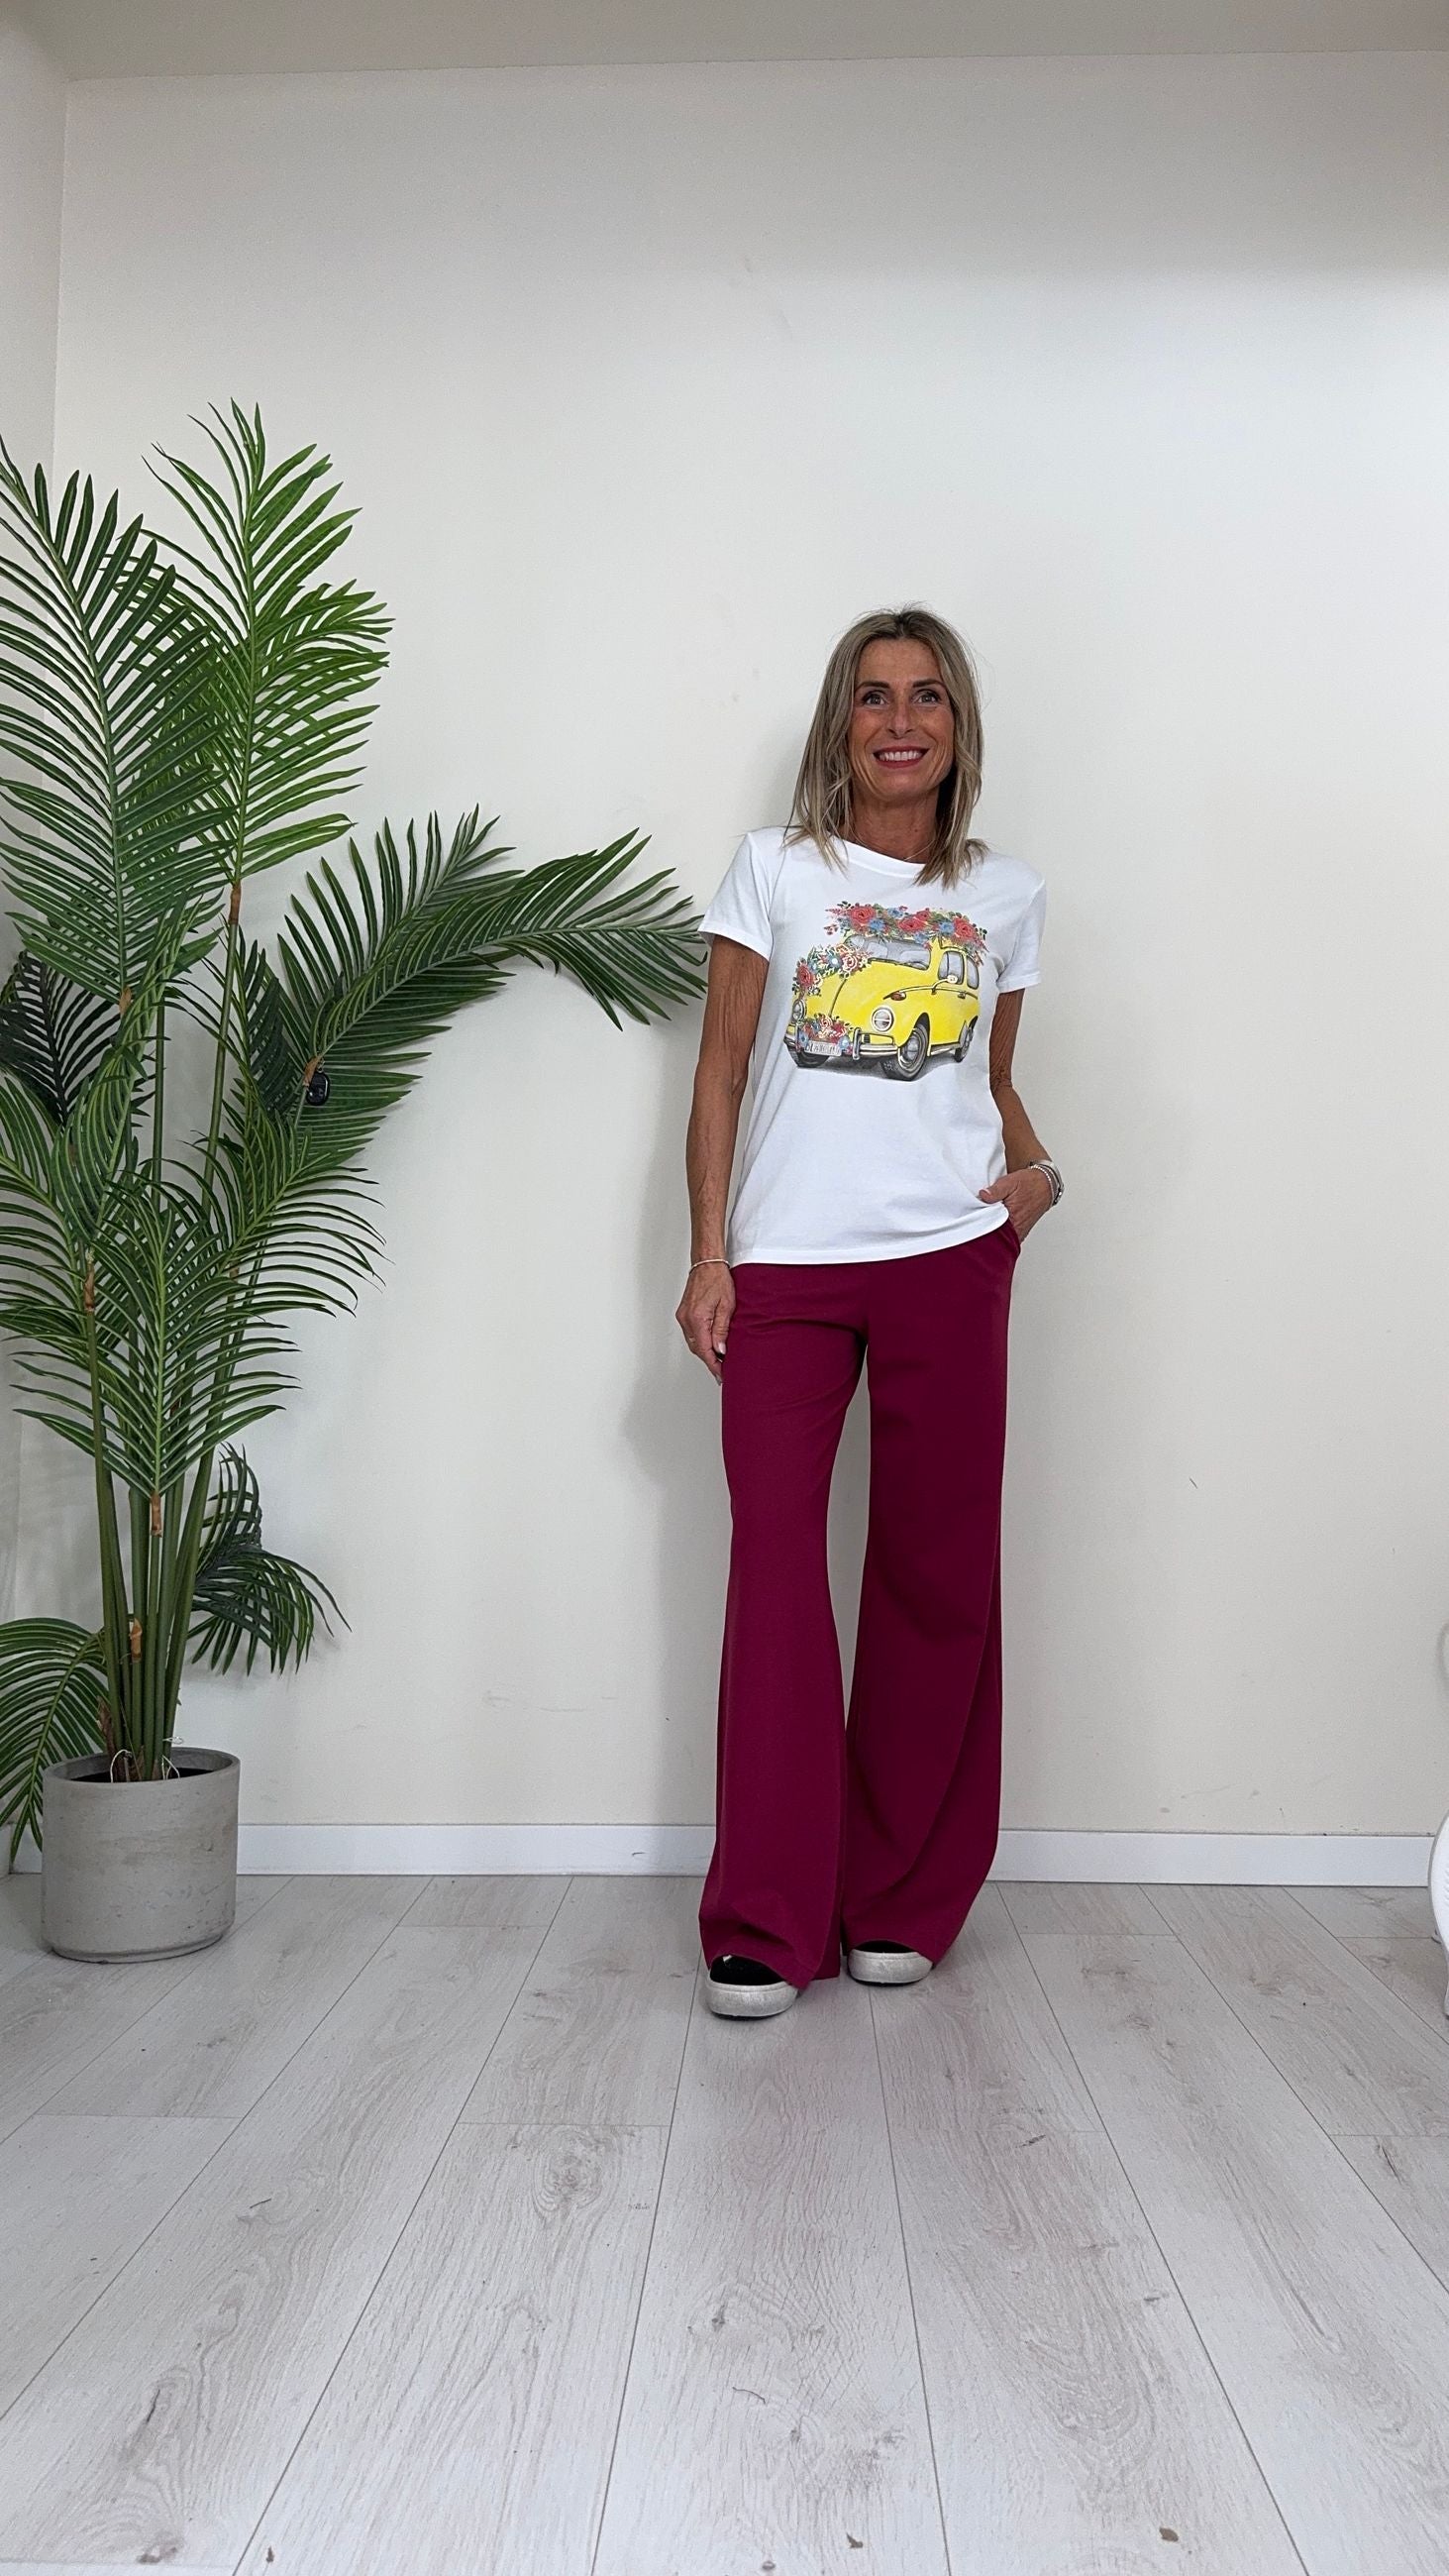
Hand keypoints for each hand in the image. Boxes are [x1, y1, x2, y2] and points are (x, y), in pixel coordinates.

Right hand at [676, 1261, 734, 1381]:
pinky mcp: (683, 1314)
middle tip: (723, 1369)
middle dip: (710, 1360)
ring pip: (693, 1343)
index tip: (721, 1374)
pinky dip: (700, 1341)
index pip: (704, 1350)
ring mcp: (683, 1316)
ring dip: (705, 1351)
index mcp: (697, 1318)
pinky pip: (691, 1334)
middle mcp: (686, 1319)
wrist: (707, 1264)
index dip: (713, 1364)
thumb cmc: (718, 1280)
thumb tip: (720, 1350)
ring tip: (719, 1359)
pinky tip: (710, 1344)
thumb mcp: (727, 1306)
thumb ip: (722, 1330)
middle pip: (697, 1349)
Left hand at [977, 1167, 1052, 1241]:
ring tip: (988, 1218)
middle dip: (986, 1229)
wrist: (1047, 1184)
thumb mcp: (1010, 1182)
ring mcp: (1020, 1232)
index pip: (991, 1230)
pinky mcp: (1021, 1231)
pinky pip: (1008, 1235)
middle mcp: (1017, 1229)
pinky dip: (1001, 1230)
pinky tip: (997, 1221)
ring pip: (1002, 1237)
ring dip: (994, 1230)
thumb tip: (983, 1195)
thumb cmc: (1030, 1183)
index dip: (980, 1224)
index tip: (974, 1218)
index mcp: (1013, 1219)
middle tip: (979, 1218)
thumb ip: (995, 1190)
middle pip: (995, 1236)